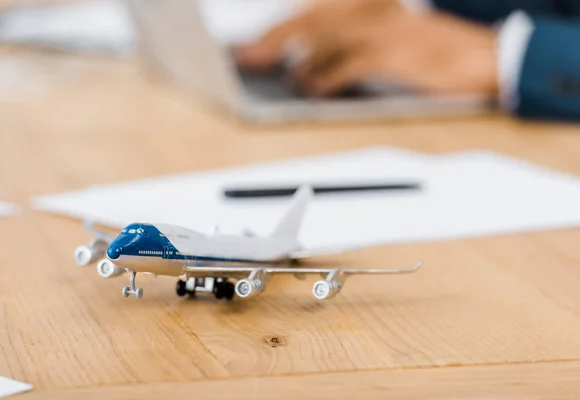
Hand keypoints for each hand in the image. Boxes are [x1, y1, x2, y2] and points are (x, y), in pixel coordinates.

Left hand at [234, 0, 497, 96]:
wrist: (484, 55)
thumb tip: (305, 64)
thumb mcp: (391, 36)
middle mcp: (373, 8)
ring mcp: (384, 28)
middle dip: (273, 39)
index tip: (253, 44)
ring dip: (297, 60)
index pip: (314, 9)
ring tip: (281, 79)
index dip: (279, 27)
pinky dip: (326, 77)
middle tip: (247, 59)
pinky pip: (349, 63)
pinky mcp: (395, 52)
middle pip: (310, 19)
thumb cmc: (434, 52)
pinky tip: (312, 89)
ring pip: (325, 38)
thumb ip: (350, 42)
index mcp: (370, 2)